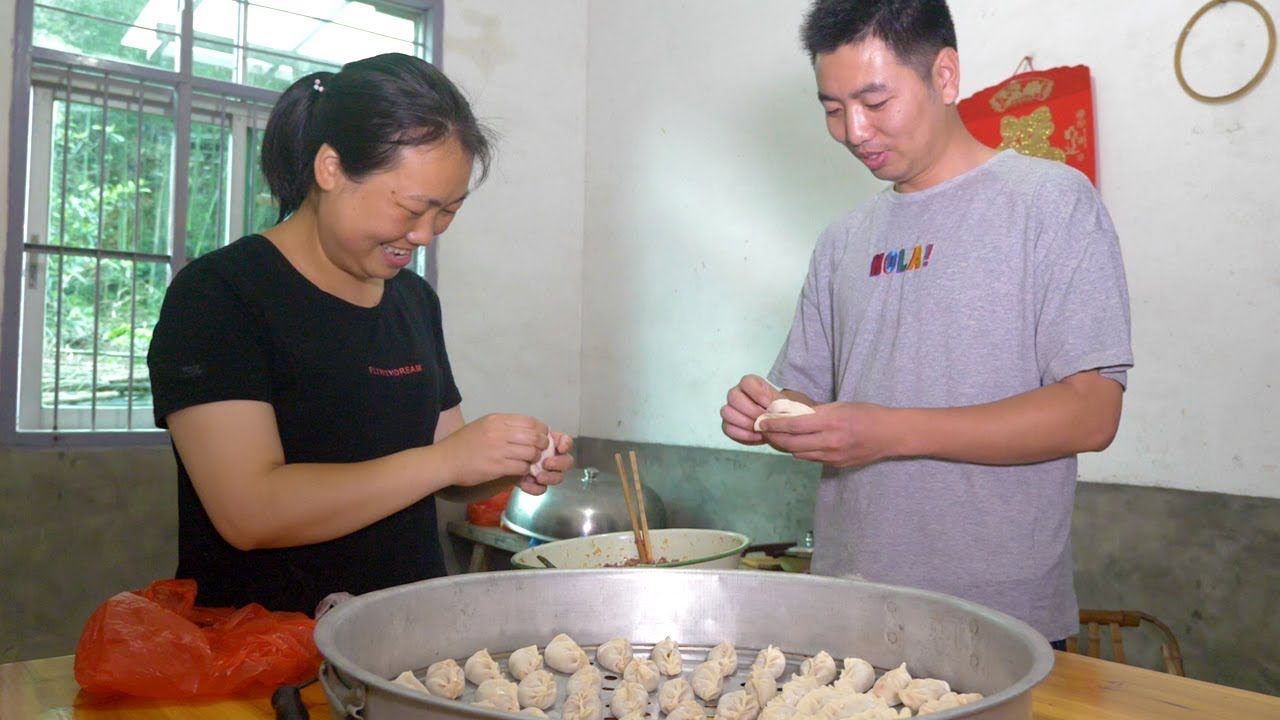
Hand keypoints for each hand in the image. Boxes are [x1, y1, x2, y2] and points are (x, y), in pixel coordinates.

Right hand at [435, 414, 548, 486]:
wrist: (445, 460)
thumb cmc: (463, 443)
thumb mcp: (483, 425)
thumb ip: (503, 426)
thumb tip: (526, 430)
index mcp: (497, 420)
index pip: (530, 421)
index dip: (541, 430)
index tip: (542, 436)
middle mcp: (499, 433)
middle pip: (534, 437)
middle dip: (542, 445)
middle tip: (541, 451)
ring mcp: (498, 450)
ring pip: (530, 453)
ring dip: (534, 459)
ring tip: (530, 461)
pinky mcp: (497, 467)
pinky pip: (521, 467)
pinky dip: (525, 469)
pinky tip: (520, 470)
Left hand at [516, 432, 574, 495]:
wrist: (499, 460)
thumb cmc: (512, 445)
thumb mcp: (520, 434)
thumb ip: (531, 433)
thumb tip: (541, 432)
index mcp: (552, 444)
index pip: (566, 442)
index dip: (566, 444)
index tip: (561, 447)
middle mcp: (553, 458)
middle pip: (567, 461)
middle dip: (560, 463)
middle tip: (547, 463)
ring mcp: (547, 472)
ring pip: (558, 477)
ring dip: (550, 477)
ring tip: (538, 477)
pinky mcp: (537, 484)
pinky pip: (541, 489)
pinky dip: (534, 488)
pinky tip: (525, 484)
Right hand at [720, 374, 782, 445]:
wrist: (775, 424)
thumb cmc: (777, 411)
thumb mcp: (782, 405)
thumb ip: (777, 405)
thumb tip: (772, 411)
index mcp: (750, 384)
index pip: (746, 382)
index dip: (758, 394)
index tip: (770, 405)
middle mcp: (736, 393)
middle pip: (733, 397)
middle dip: (751, 411)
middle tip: (765, 420)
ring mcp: (730, 409)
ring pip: (727, 412)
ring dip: (746, 423)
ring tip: (760, 429)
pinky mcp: (728, 424)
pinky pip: (728, 428)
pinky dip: (744, 434)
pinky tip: (757, 436)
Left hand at [758, 401, 898, 467]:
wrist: (890, 435)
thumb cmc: (866, 414)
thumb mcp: (840, 406)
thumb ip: (815, 412)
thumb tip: (790, 414)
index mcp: (830, 421)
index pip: (793, 424)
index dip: (773, 424)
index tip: (761, 421)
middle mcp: (830, 441)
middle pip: (791, 443)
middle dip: (774, 437)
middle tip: (763, 431)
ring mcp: (833, 456)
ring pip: (798, 453)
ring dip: (786, 446)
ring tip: (777, 436)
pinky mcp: (835, 465)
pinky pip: (811, 459)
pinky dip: (801, 451)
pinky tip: (797, 444)